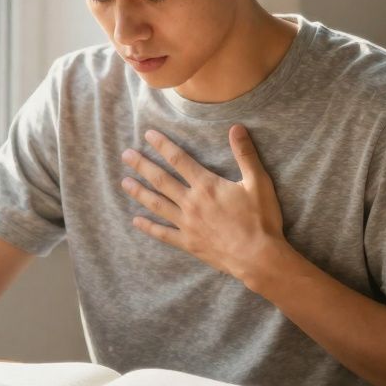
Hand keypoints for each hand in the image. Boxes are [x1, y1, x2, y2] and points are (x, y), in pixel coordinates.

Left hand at [119, 125, 286, 284]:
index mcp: (206, 185)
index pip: (178, 159)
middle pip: (160, 179)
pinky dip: (148, 227)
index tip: (148, 135)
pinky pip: (163, 233)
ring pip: (157, 204)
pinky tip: (136, 221)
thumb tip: (237, 127)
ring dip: (139, 192)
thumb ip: (245, 154)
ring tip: (124, 182)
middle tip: (126, 155)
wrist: (258, 257)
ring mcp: (186, 223)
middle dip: (142, 165)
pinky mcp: (188, 242)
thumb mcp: (258, 182)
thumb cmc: (261, 220)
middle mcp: (191, 202)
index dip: (162, 145)